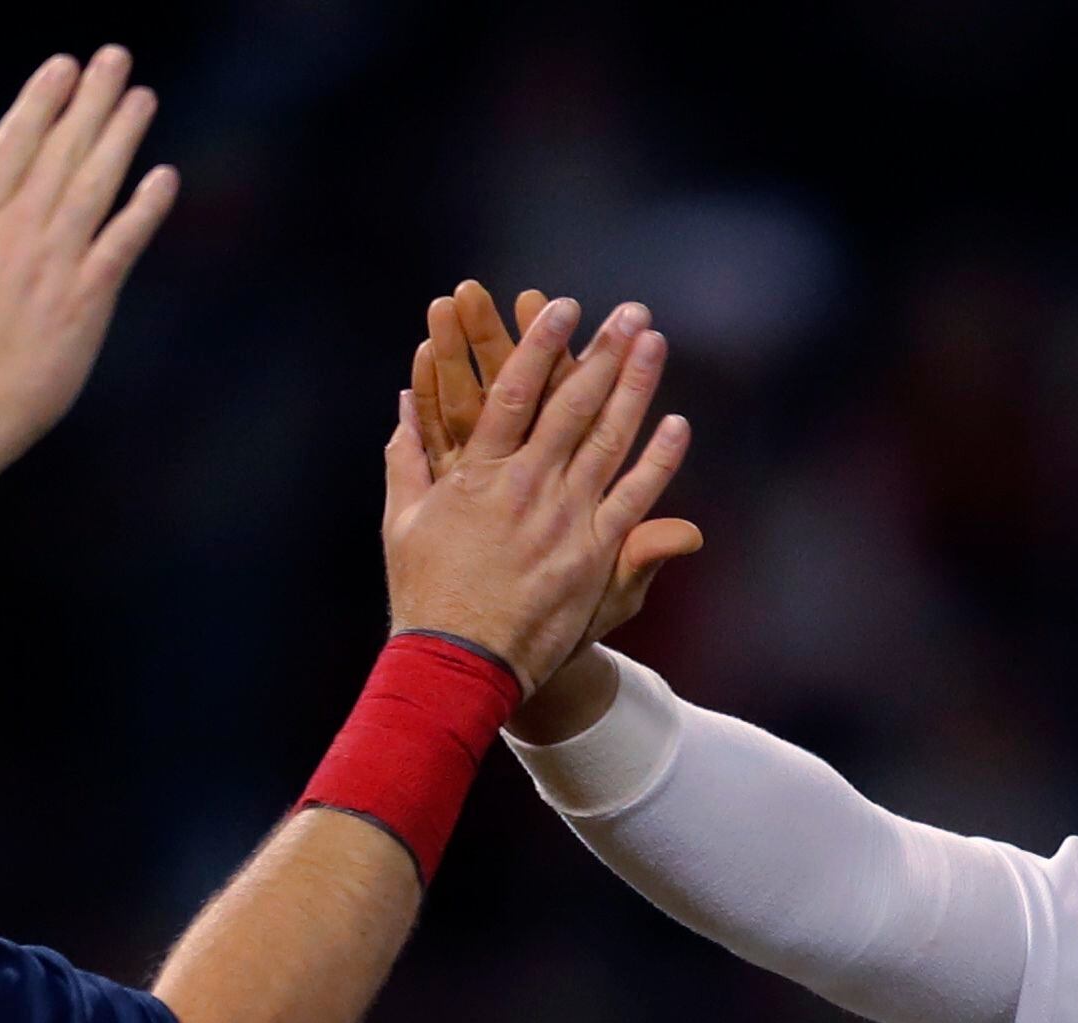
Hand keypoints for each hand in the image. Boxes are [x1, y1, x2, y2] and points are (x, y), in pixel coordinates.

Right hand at [0, 49, 181, 496]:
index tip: (63, 65)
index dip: (41, 100)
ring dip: (121, 137)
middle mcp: (17, 230)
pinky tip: (165, 176)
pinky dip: (144, 209)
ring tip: (143, 97)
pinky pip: (122, 244)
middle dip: (90, 100)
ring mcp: (54, 263)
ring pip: (94, 185)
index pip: (12, 142)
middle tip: (116, 59)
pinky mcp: (87, 301)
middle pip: (60, 150)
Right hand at [379, 299, 694, 696]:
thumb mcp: (404, 521)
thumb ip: (406, 460)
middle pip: (572, 405)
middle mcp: (525, 487)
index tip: (562, 306)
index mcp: (477, 473)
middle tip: (630, 312)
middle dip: (602, 353)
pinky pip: (633, 500)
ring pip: (607, 440)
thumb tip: (401, 406)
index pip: (515, 393)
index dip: (540, 345)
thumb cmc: (426, 593)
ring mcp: (563, 520)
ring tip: (654, 345)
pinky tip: (676, 424)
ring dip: (635, 389)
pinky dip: (656, 462)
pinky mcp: (592, 556)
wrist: (461, 662)